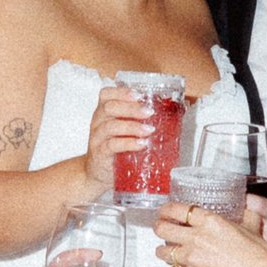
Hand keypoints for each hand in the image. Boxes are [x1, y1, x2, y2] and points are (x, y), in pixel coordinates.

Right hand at [75, 78, 159, 203]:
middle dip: (131, 108)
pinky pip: (111, 145)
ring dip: (132, 126)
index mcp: (103, 113)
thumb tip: (169, 114)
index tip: (139, 95)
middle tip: (149, 112)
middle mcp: (98, 123)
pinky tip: (141, 144)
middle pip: (109, 107)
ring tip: (149, 130)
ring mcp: (97, 138)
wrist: (97, 173)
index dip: (121, 92)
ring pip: (110, 126)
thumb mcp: (122, 132)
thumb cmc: (114, 149)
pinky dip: (128, 143)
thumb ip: (136, 121)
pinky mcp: (100, 154)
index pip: (106, 95)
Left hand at [156, 201, 266, 266]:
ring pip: (163, 252)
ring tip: (168, 250)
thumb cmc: (257, 257)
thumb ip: (246, 216)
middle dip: (159, 227)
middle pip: (162, 228)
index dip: (166, 209)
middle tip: (161, 227)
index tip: (165, 211)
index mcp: (209, 222)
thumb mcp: (252, 228)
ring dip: (164, 250)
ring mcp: (192, 258)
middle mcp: (196, 237)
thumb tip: (247, 210)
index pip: (176, 209)